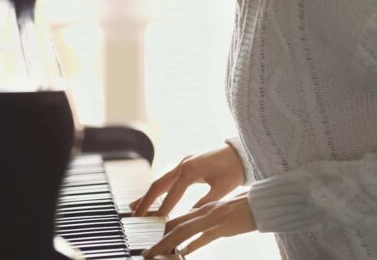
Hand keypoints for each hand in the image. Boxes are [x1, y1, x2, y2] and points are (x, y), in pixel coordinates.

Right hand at [130, 143, 245, 217]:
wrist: (241, 153)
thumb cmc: (233, 170)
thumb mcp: (222, 189)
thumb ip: (205, 203)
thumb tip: (190, 217)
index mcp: (191, 170)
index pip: (172, 193)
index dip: (163, 209)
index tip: (154, 222)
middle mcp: (183, 164)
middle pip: (159, 184)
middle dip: (146, 201)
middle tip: (135, 214)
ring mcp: (183, 163)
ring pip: (161, 180)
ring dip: (148, 194)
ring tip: (135, 206)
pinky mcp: (186, 164)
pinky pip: (167, 178)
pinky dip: (158, 189)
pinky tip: (152, 197)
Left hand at [142, 193, 255, 256]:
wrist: (263, 202)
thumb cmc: (244, 210)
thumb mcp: (222, 215)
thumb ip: (206, 223)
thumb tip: (192, 236)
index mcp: (205, 209)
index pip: (178, 220)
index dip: (163, 232)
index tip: (153, 244)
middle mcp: (206, 212)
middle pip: (176, 226)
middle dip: (160, 241)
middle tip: (148, 253)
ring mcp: (214, 219)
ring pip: (185, 231)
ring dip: (169, 244)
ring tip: (157, 254)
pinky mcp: (225, 226)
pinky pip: (205, 236)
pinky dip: (193, 245)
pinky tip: (184, 252)